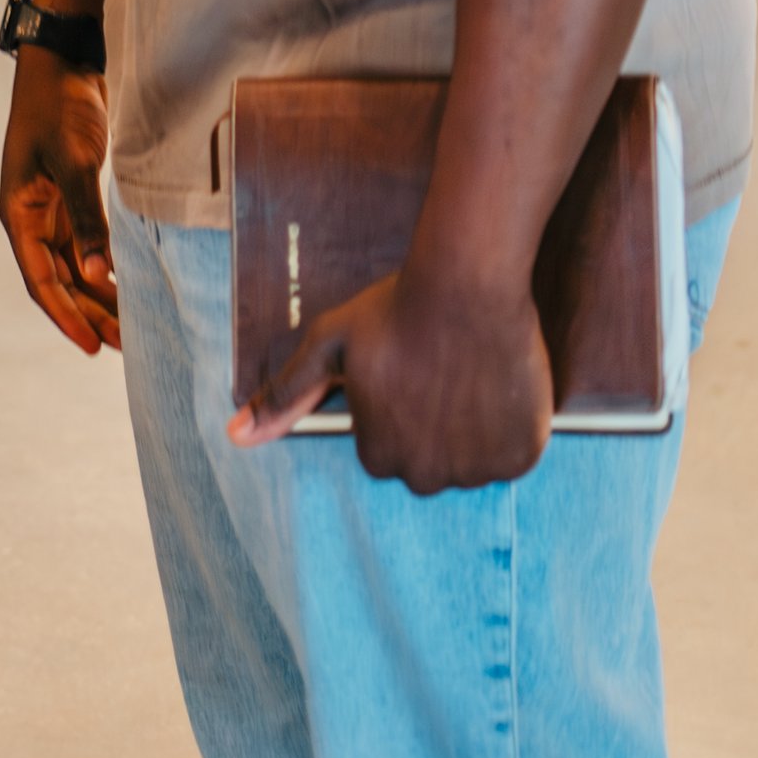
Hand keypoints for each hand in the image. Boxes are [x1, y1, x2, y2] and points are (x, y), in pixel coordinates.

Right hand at [0, 54, 120, 354]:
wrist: (64, 59)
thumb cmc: (60, 105)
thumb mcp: (74, 161)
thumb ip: (86, 218)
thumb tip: (96, 276)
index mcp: (19, 213)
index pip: (40, 280)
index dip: (66, 316)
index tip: (91, 347)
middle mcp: (31, 217)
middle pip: (58, 279)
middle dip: (87, 313)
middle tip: (122, 345)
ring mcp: (51, 207)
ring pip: (73, 266)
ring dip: (97, 294)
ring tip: (128, 325)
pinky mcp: (71, 194)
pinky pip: (85, 243)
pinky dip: (103, 265)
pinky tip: (127, 282)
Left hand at [229, 257, 554, 490]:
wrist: (467, 282)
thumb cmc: (394, 310)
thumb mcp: (330, 345)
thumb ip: (285, 394)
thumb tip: (236, 436)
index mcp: (380, 455)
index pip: (384, 450)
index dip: (394, 410)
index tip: (404, 375)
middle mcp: (427, 476)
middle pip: (427, 464)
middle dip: (430, 428)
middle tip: (437, 374)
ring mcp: (477, 469)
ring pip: (470, 464)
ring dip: (470, 433)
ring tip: (467, 377)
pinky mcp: (521, 455)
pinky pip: (511, 456)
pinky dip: (508, 430)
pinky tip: (495, 386)